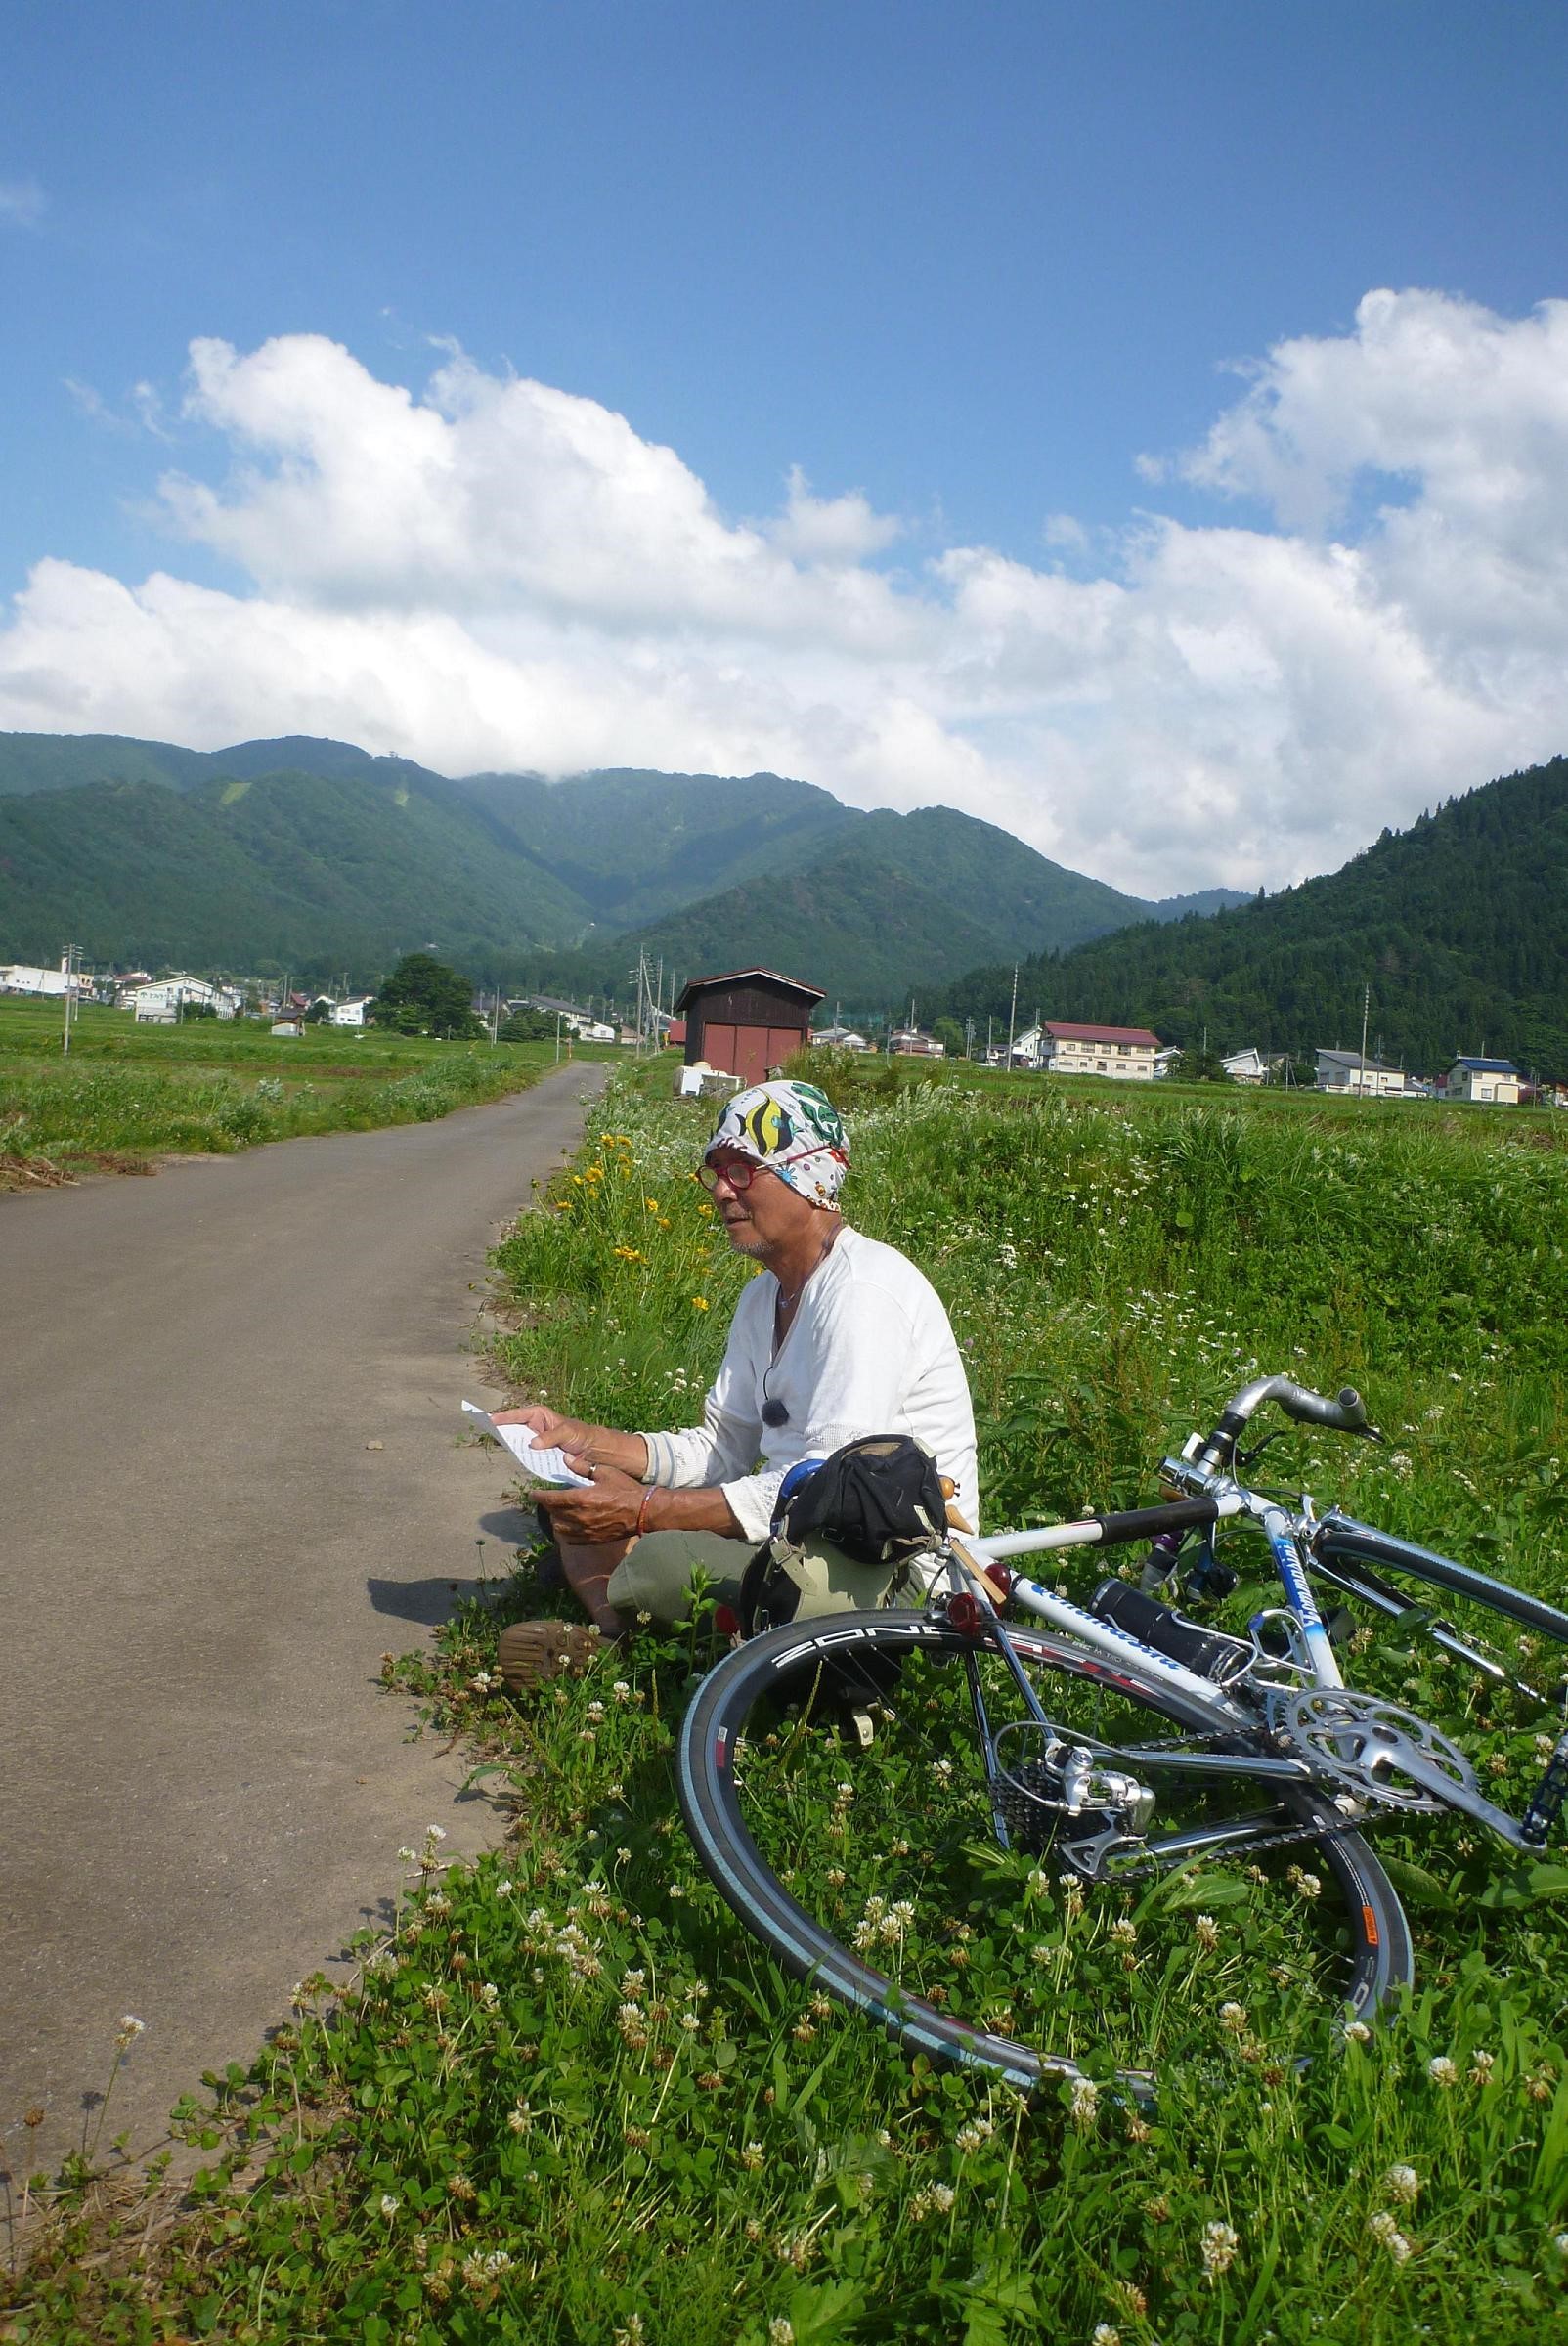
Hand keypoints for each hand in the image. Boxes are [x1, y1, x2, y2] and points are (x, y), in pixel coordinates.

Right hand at [492, 1407, 647, 1476]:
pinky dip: (518, 1455)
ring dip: (507, 1442)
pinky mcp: (539, 1453)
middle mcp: (534, 1426)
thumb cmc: (581, 1435)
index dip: (503, 1416)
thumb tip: (533, 1444)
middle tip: (485, 1430)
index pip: (517, 1414)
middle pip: (513, 1427)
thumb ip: (550, 1437)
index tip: (489, 1419)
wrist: (592, 1450)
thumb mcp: (567, 1433)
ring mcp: (535, 1440)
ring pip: (517, 1441)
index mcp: (539, 1415)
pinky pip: (525, 1454)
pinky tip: (511, 1456)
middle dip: (500, 1428)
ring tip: (494, 1442)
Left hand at [536, 1465, 646, 1543]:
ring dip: (555, 1519)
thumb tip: (566, 1458)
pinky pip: (570, 1539)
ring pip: (559, 1528)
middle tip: (545, 1500)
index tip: (532, 1494)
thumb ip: (583, 1467)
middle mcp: (580, 1516)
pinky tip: (567, 1527)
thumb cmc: (626, 1489)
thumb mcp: (605, 1472)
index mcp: (581, 1498)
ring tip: (557, 1512)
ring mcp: (585, 1530)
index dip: (539, 1496)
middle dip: (546, 1506)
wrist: (643, 1511)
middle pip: (553, 1513)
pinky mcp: (592, 1539)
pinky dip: (565, 1533)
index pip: (552, 1499)